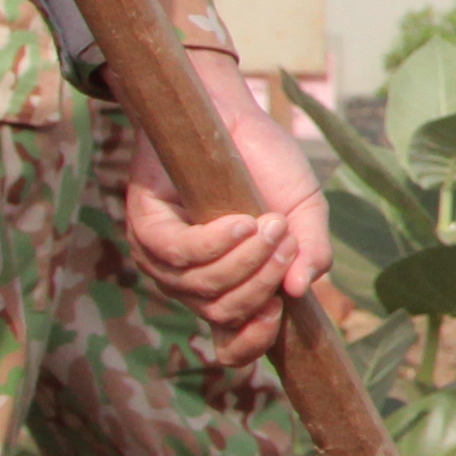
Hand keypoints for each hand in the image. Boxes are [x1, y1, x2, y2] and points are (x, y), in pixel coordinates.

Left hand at [117, 54, 333, 359]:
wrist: (229, 111)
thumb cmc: (264, 162)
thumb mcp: (303, 209)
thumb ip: (311, 251)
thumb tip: (302, 291)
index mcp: (228, 287)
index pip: (229, 344)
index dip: (251, 344)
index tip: (280, 316)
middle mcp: (191, 282)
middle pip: (223, 314)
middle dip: (263, 283)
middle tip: (289, 243)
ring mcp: (163, 259)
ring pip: (203, 288)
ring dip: (246, 261)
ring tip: (273, 225)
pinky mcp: (144, 227)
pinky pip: (178, 254)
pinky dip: (215, 243)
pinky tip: (241, 221)